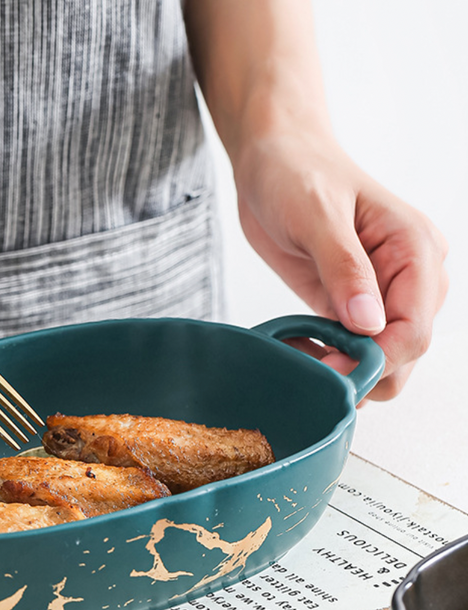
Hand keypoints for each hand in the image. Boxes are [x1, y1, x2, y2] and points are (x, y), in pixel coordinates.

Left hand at [232, 130, 448, 399]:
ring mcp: (380, 294)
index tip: (331, 368)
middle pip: (403, 353)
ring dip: (343, 370)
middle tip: (308, 367)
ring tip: (297, 352)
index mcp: (415, 250)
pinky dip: (327, 360)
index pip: (414, 329)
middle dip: (361, 370)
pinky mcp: (349, 304)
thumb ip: (345, 269)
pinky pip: (350, 349)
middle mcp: (408, 277)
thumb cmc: (296, 173)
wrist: (272, 161)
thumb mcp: (317, 217)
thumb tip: (370, 324)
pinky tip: (296, 348)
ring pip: (380, 358)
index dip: (375, 359)